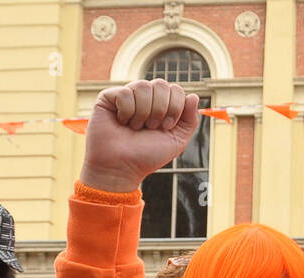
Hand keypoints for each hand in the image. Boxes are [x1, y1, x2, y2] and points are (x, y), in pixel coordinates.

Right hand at [80, 80, 199, 192]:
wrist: (123, 167)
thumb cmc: (148, 156)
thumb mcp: (177, 141)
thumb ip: (189, 120)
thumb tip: (194, 96)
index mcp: (162, 105)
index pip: (176, 90)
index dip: (175, 108)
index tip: (166, 127)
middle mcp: (146, 98)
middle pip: (161, 84)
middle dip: (160, 110)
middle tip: (151, 127)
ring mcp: (127, 95)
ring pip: (143, 86)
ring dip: (143, 113)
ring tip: (136, 127)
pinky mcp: (109, 97)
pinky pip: (124, 93)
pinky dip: (126, 112)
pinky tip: (122, 122)